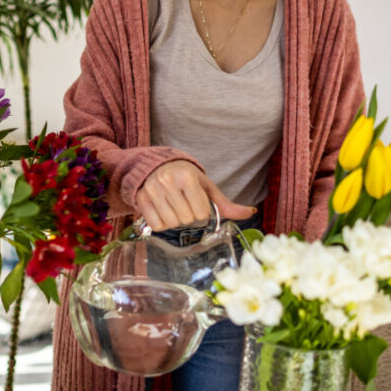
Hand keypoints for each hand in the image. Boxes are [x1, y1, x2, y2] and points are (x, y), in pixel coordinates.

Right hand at [135, 160, 255, 231]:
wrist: (155, 165)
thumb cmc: (185, 178)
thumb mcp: (206, 186)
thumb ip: (226, 204)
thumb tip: (250, 213)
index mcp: (188, 177)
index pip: (201, 212)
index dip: (201, 212)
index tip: (196, 202)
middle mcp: (168, 182)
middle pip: (186, 219)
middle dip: (188, 216)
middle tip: (184, 204)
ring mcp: (153, 191)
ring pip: (171, 223)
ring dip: (174, 220)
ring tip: (173, 207)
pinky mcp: (141, 199)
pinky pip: (156, 225)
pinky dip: (161, 223)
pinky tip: (162, 211)